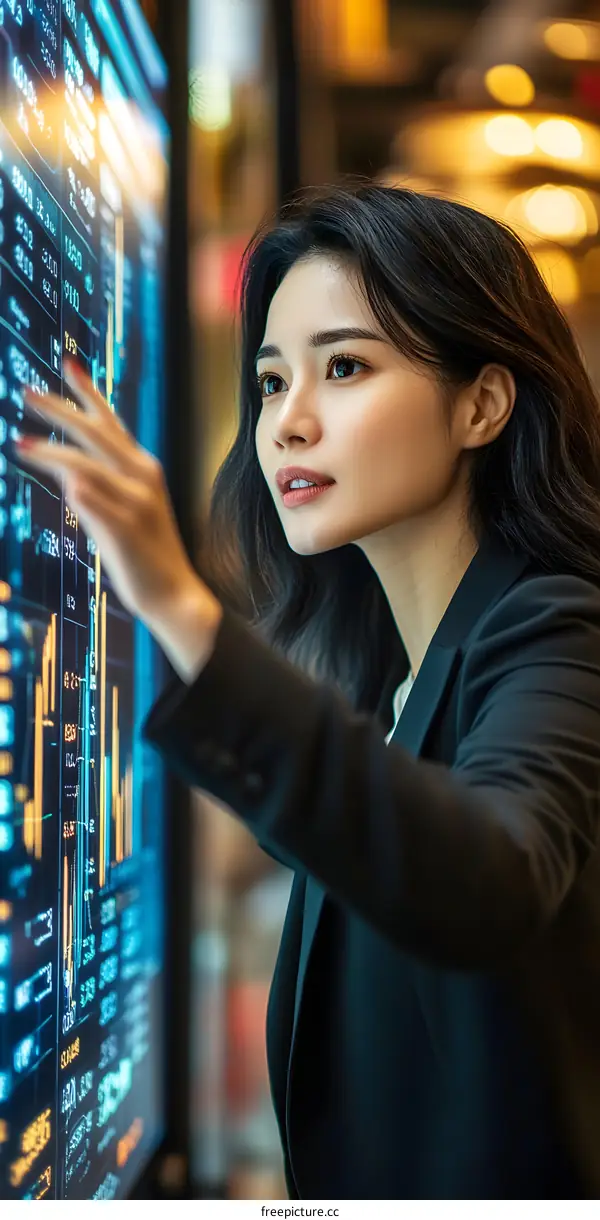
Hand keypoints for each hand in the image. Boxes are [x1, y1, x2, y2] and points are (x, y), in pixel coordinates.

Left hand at [18, 361, 221, 681]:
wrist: (175, 594)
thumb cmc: (146, 553)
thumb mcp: (126, 510)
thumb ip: (102, 488)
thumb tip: (70, 477)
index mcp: (143, 469)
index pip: (111, 422)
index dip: (88, 392)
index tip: (67, 363)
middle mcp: (142, 478)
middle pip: (95, 433)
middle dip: (58, 409)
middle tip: (25, 391)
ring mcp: (135, 502)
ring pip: (86, 464)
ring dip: (50, 451)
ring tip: (18, 443)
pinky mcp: (126, 528)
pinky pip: (93, 501)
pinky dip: (78, 490)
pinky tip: (63, 483)